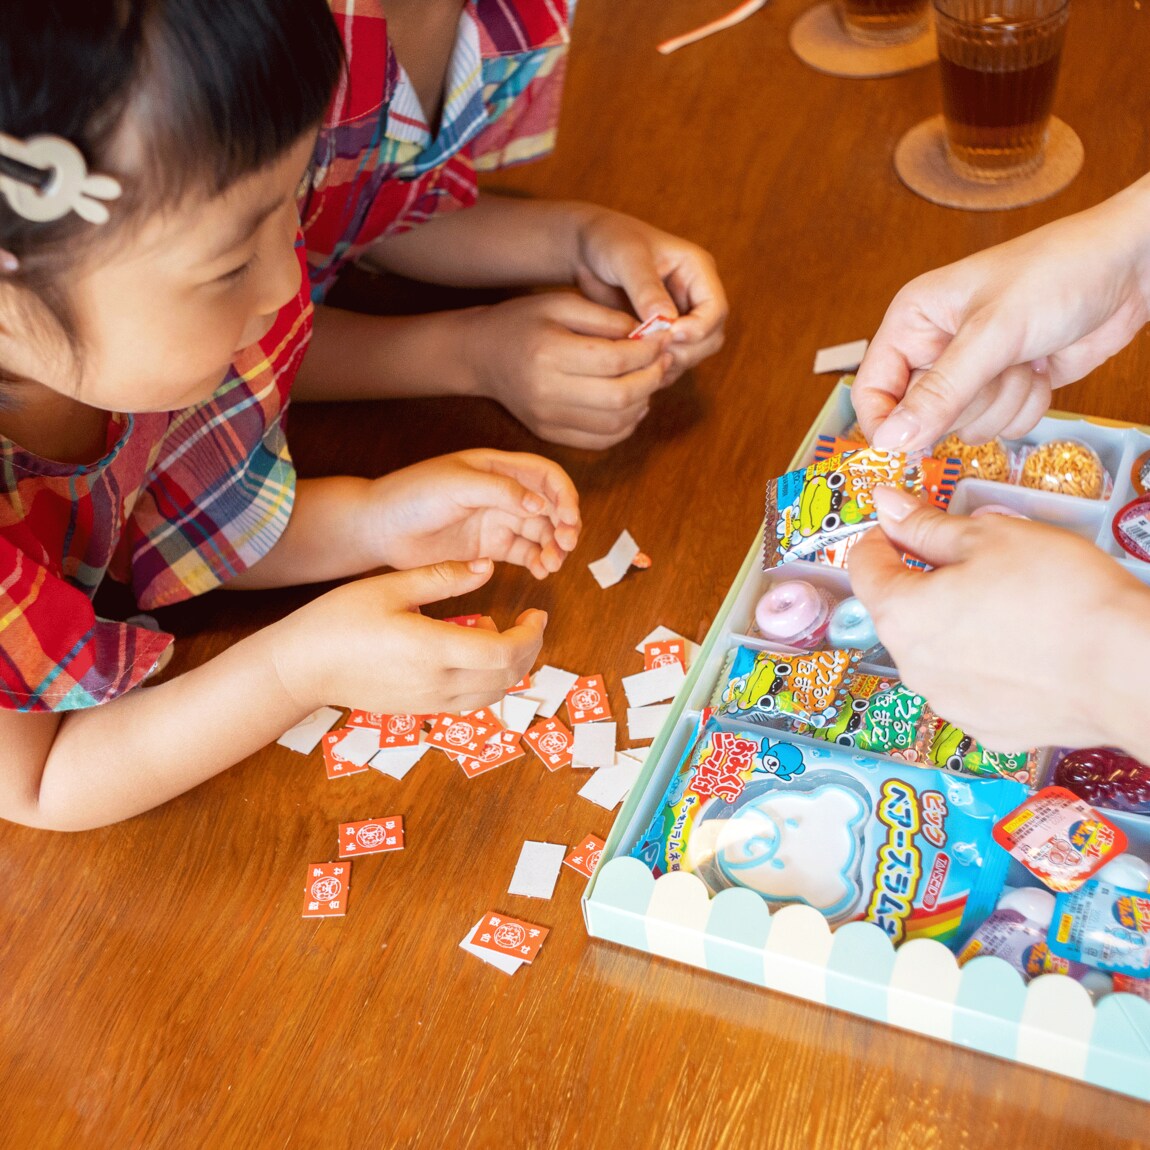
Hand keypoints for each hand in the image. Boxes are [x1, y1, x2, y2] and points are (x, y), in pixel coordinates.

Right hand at [274, 559, 547, 713]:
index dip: (531, 635)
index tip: (537, 613)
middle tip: (531, 622)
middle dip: (530, 650)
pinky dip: (487, 681)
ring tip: (498, 633)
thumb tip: (487, 567)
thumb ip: (443, 578)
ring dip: (510, 667)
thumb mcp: (390, 587)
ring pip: (492, 694)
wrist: (301, 667)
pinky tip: (472, 652)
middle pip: (507, 677)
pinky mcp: (420, 710)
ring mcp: (430, 703)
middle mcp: (438, 685)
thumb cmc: (339, 621)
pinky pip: (470, 701)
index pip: (505, 653)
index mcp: (434, 650)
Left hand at [368, 449, 579, 577]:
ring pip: (541, 534)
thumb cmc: (412, 495)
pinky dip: (538, 562)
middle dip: (565, 525)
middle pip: (550, 507)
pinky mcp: (488, 549)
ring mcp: (496, 522)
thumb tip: (542, 505)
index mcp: (498, 468)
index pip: (547, 476)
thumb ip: (501, 491)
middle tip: (566, 545)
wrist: (379, 527)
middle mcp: (503, 494)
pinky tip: (541, 571)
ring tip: (552, 565)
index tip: (569, 518)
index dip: (565, 495)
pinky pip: (524, 555)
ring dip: (554, 548)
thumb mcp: (458, 485)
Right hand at [462, 293, 675, 448]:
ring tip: (649, 379)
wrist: (479, 355)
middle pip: (619, 397)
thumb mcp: (560, 303)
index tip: (664, 338)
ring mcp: (548, 420)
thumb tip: (649, 336)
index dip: (648, 351)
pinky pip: (600, 440)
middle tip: (663, 360)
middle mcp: (547, 392)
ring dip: (643, 403)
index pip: (615, 361)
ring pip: (615, 424)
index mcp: (549, 354)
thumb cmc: (521, 322)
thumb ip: (605, 318)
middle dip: (652, 378)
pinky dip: (626, 425)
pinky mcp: (550, 435)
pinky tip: (633, 404)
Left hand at [572, 207, 726, 382]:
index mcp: (697, 270)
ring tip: (637, 358)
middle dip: (684, 350)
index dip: (698, 329)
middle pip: (710, 338)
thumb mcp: (626, 257)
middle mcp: (695, 296)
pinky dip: (655, 368)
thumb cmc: (609, 241)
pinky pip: (670, 361)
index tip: (668, 335)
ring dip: (669, 362)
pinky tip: (633, 366)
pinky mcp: (663, 335)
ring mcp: (681, 318)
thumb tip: (666, 320)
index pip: (715, 309)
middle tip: (649, 351)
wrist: (588, 251)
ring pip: (692, 354)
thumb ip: (646, 288)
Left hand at [847, 486, 1149, 754]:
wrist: (1127, 670)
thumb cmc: (1061, 597)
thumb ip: (927, 524)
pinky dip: (988, 663)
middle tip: (979, 561)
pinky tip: (1026, 647)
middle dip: (927, 581)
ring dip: (957, 624)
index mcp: (901, 614)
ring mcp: (948, 702)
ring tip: (1012, 606)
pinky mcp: (985, 726)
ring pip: (936, 650)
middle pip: (900, 610)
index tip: (907, 525)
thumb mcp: (989, 535)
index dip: (884, 537)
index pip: (864, 566)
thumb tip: (886, 504)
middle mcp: (912, 667)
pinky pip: (972, 684)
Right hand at [853, 176, 1149, 451]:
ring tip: (1024, 359)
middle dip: (967, 403)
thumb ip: (939, 393)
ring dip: (1003, 403)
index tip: (906, 447)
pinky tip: (1041, 368)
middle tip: (995, 367)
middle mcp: (936, 349)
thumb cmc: (1058, 271)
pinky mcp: (1008, 387)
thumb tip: (890, 440)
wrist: (1132, 268)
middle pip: (922, 417)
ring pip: (966, 427)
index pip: (872, 390)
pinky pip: (1002, 426)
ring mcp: (974, 372)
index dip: (885, 424)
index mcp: (913, 321)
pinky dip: (1027, 405)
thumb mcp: (992, 332)